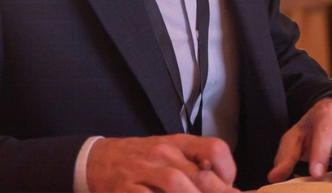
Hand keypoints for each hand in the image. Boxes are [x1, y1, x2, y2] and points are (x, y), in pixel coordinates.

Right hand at [87, 134, 237, 192]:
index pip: (214, 149)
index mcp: (178, 143)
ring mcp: (144, 171)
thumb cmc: (140, 160)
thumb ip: (193, 166)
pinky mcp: (127, 189)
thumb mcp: (168, 153)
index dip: (228, 172)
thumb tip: (227, 188)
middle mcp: (163, 153)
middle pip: (200, 174)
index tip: (231, 189)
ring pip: (177, 184)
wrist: (99, 160)